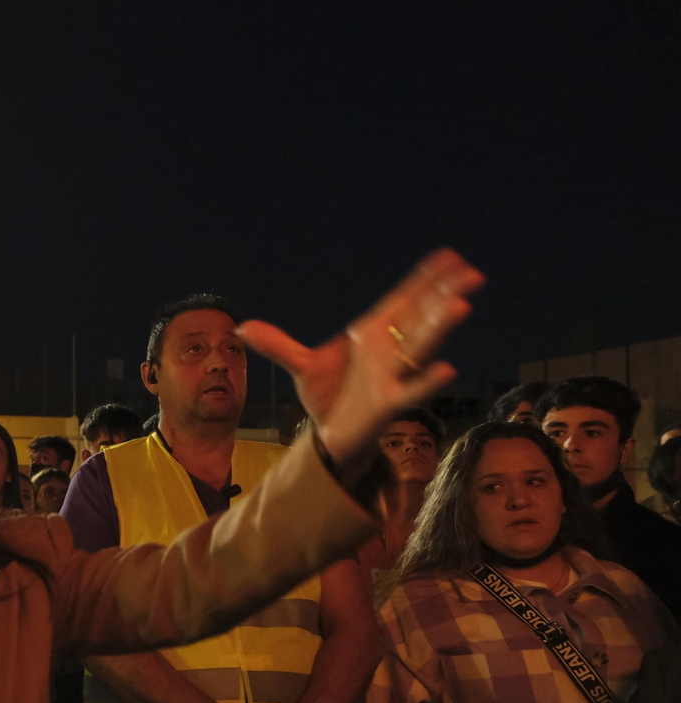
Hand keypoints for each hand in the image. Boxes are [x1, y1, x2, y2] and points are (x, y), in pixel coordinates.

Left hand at [239, 249, 481, 462]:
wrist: (329, 435)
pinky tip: (446, 369)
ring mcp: (391, 376)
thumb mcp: (301, 367)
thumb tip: (243, 328)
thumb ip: (277, 346)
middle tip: (470, 273)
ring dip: (440, 326)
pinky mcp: (388, 403)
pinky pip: (411, 391)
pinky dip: (426, 382)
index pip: (402, 301)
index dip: (424, 280)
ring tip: (461, 305)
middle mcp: (388, 352)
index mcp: (372, 336)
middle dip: (443, 296)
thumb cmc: (327, 396)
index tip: (449, 257)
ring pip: (422, 347)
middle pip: (420, 317)